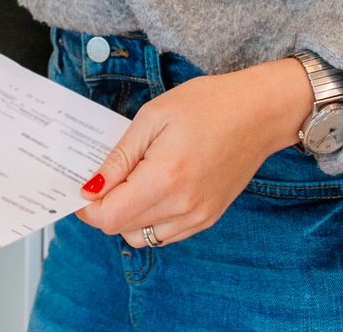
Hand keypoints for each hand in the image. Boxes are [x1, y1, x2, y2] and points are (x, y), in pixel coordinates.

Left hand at [76, 60, 313, 245]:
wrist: (259, 112)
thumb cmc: (207, 105)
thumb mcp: (152, 117)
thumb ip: (119, 158)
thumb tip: (90, 186)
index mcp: (165, 179)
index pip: (109, 217)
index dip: (87, 205)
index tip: (82, 185)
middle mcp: (182, 207)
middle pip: (122, 229)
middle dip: (105, 206)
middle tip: (107, 175)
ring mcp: (198, 217)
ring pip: (143, 237)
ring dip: (128, 216)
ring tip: (134, 179)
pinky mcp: (209, 218)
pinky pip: (167, 234)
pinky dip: (151, 219)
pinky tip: (156, 187)